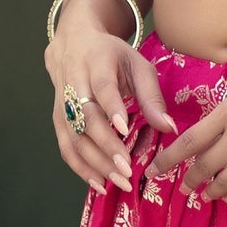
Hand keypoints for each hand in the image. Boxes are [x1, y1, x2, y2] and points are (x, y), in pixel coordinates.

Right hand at [45, 7, 174, 192]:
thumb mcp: (137, 65)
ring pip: (73, 137)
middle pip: (85, 118)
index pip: (102, 87)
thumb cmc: (112, 56)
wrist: (73, 42)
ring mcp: (61, 103)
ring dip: (95, 163)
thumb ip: (152, 96)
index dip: (111, 107)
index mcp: (96, 63)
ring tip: (119, 181)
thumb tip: (169, 128)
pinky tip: (100, 183)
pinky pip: (66, 147)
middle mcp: (73, 83)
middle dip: (106, 146)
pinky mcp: (58, 119)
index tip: (124, 128)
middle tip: (127, 169)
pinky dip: (81, 168)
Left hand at [148, 64, 226, 205]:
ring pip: (223, 183)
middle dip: (190, 180)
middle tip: (185, 187)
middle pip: (203, 167)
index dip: (167, 160)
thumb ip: (220, 119)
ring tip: (209, 193)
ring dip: (212, 191)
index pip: (188, 141)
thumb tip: (198, 145)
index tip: (154, 170)